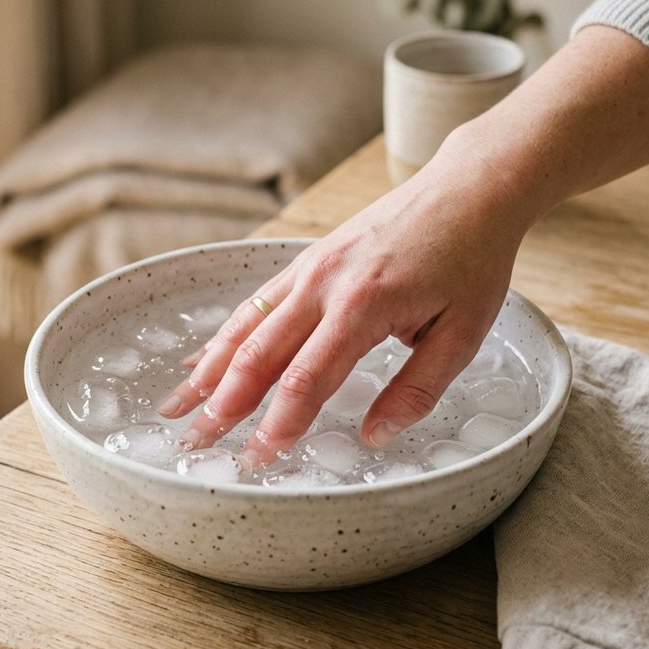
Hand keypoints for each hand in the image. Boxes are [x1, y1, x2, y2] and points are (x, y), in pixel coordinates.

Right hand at [157, 26, 648, 467]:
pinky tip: (202, 361)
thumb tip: (374, 436)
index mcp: (364, 306)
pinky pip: (255, 303)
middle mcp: (324, 284)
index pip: (307, 378)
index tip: (258, 460)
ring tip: (176, 408)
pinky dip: (224, 335)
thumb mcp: (464, 333)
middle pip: (259, 354)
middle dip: (223, 405)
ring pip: (245, 326)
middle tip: (195, 445)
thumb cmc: (472, 260)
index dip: (278, 424)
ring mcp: (310, 268)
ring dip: (208, 372)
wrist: (468, 188)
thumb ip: (418, 389)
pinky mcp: (308, 260)